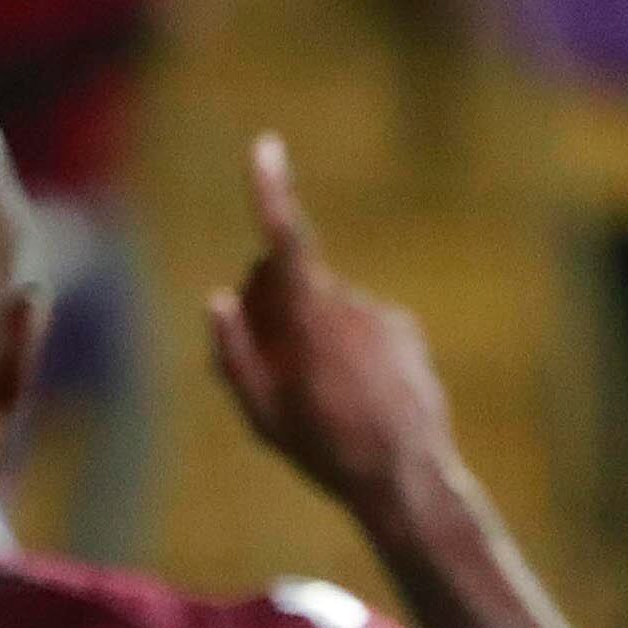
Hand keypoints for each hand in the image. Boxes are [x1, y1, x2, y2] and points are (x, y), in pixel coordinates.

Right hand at [206, 133, 453, 513]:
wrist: (408, 480)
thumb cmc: (327, 452)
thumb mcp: (263, 414)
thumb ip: (233, 352)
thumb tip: (219, 299)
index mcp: (311, 319)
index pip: (286, 241)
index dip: (271, 191)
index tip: (267, 147)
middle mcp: (351, 305)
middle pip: (293, 279)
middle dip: (272, 302)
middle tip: (267, 362)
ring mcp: (383, 316)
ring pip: (329, 307)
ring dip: (316, 334)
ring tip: (325, 396)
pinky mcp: (406, 330)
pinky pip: (364, 325)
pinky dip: (351, 347)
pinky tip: (359, 393)